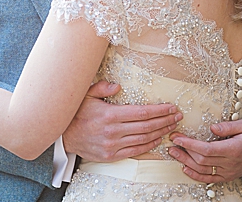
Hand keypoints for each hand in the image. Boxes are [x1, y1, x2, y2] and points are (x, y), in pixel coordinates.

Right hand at [62, 80, 181, 161]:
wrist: (64, 137)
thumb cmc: (76, 113)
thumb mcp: (86, 95)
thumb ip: (102, 88)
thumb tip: (117, 86)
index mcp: (109, 115)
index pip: (141, 112)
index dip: (159, 110)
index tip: (171, 107)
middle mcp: (113, 131)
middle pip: (147, 126)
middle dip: (165, 121)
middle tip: (178, 116)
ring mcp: (113, 145)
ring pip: (143, 139)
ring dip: (161, 132)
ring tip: (172, 126)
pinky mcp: (111, 155)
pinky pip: (135, 150)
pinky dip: (149, 145)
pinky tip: (158, 139)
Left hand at [168, 120, 241, 183]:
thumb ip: (229, 126)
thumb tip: (212, 128)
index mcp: (234, 149)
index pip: (206, 149)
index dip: (189, 144)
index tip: (177, 137)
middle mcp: (230, 163)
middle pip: (202, 160)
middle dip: (184, 151)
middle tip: (171, 142)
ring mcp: (228, 171)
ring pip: (203, 170)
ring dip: (186, 162)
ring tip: (174, 153)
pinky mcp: (227, 176)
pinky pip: (209, 179)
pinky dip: (196, 175)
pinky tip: (185, 168)